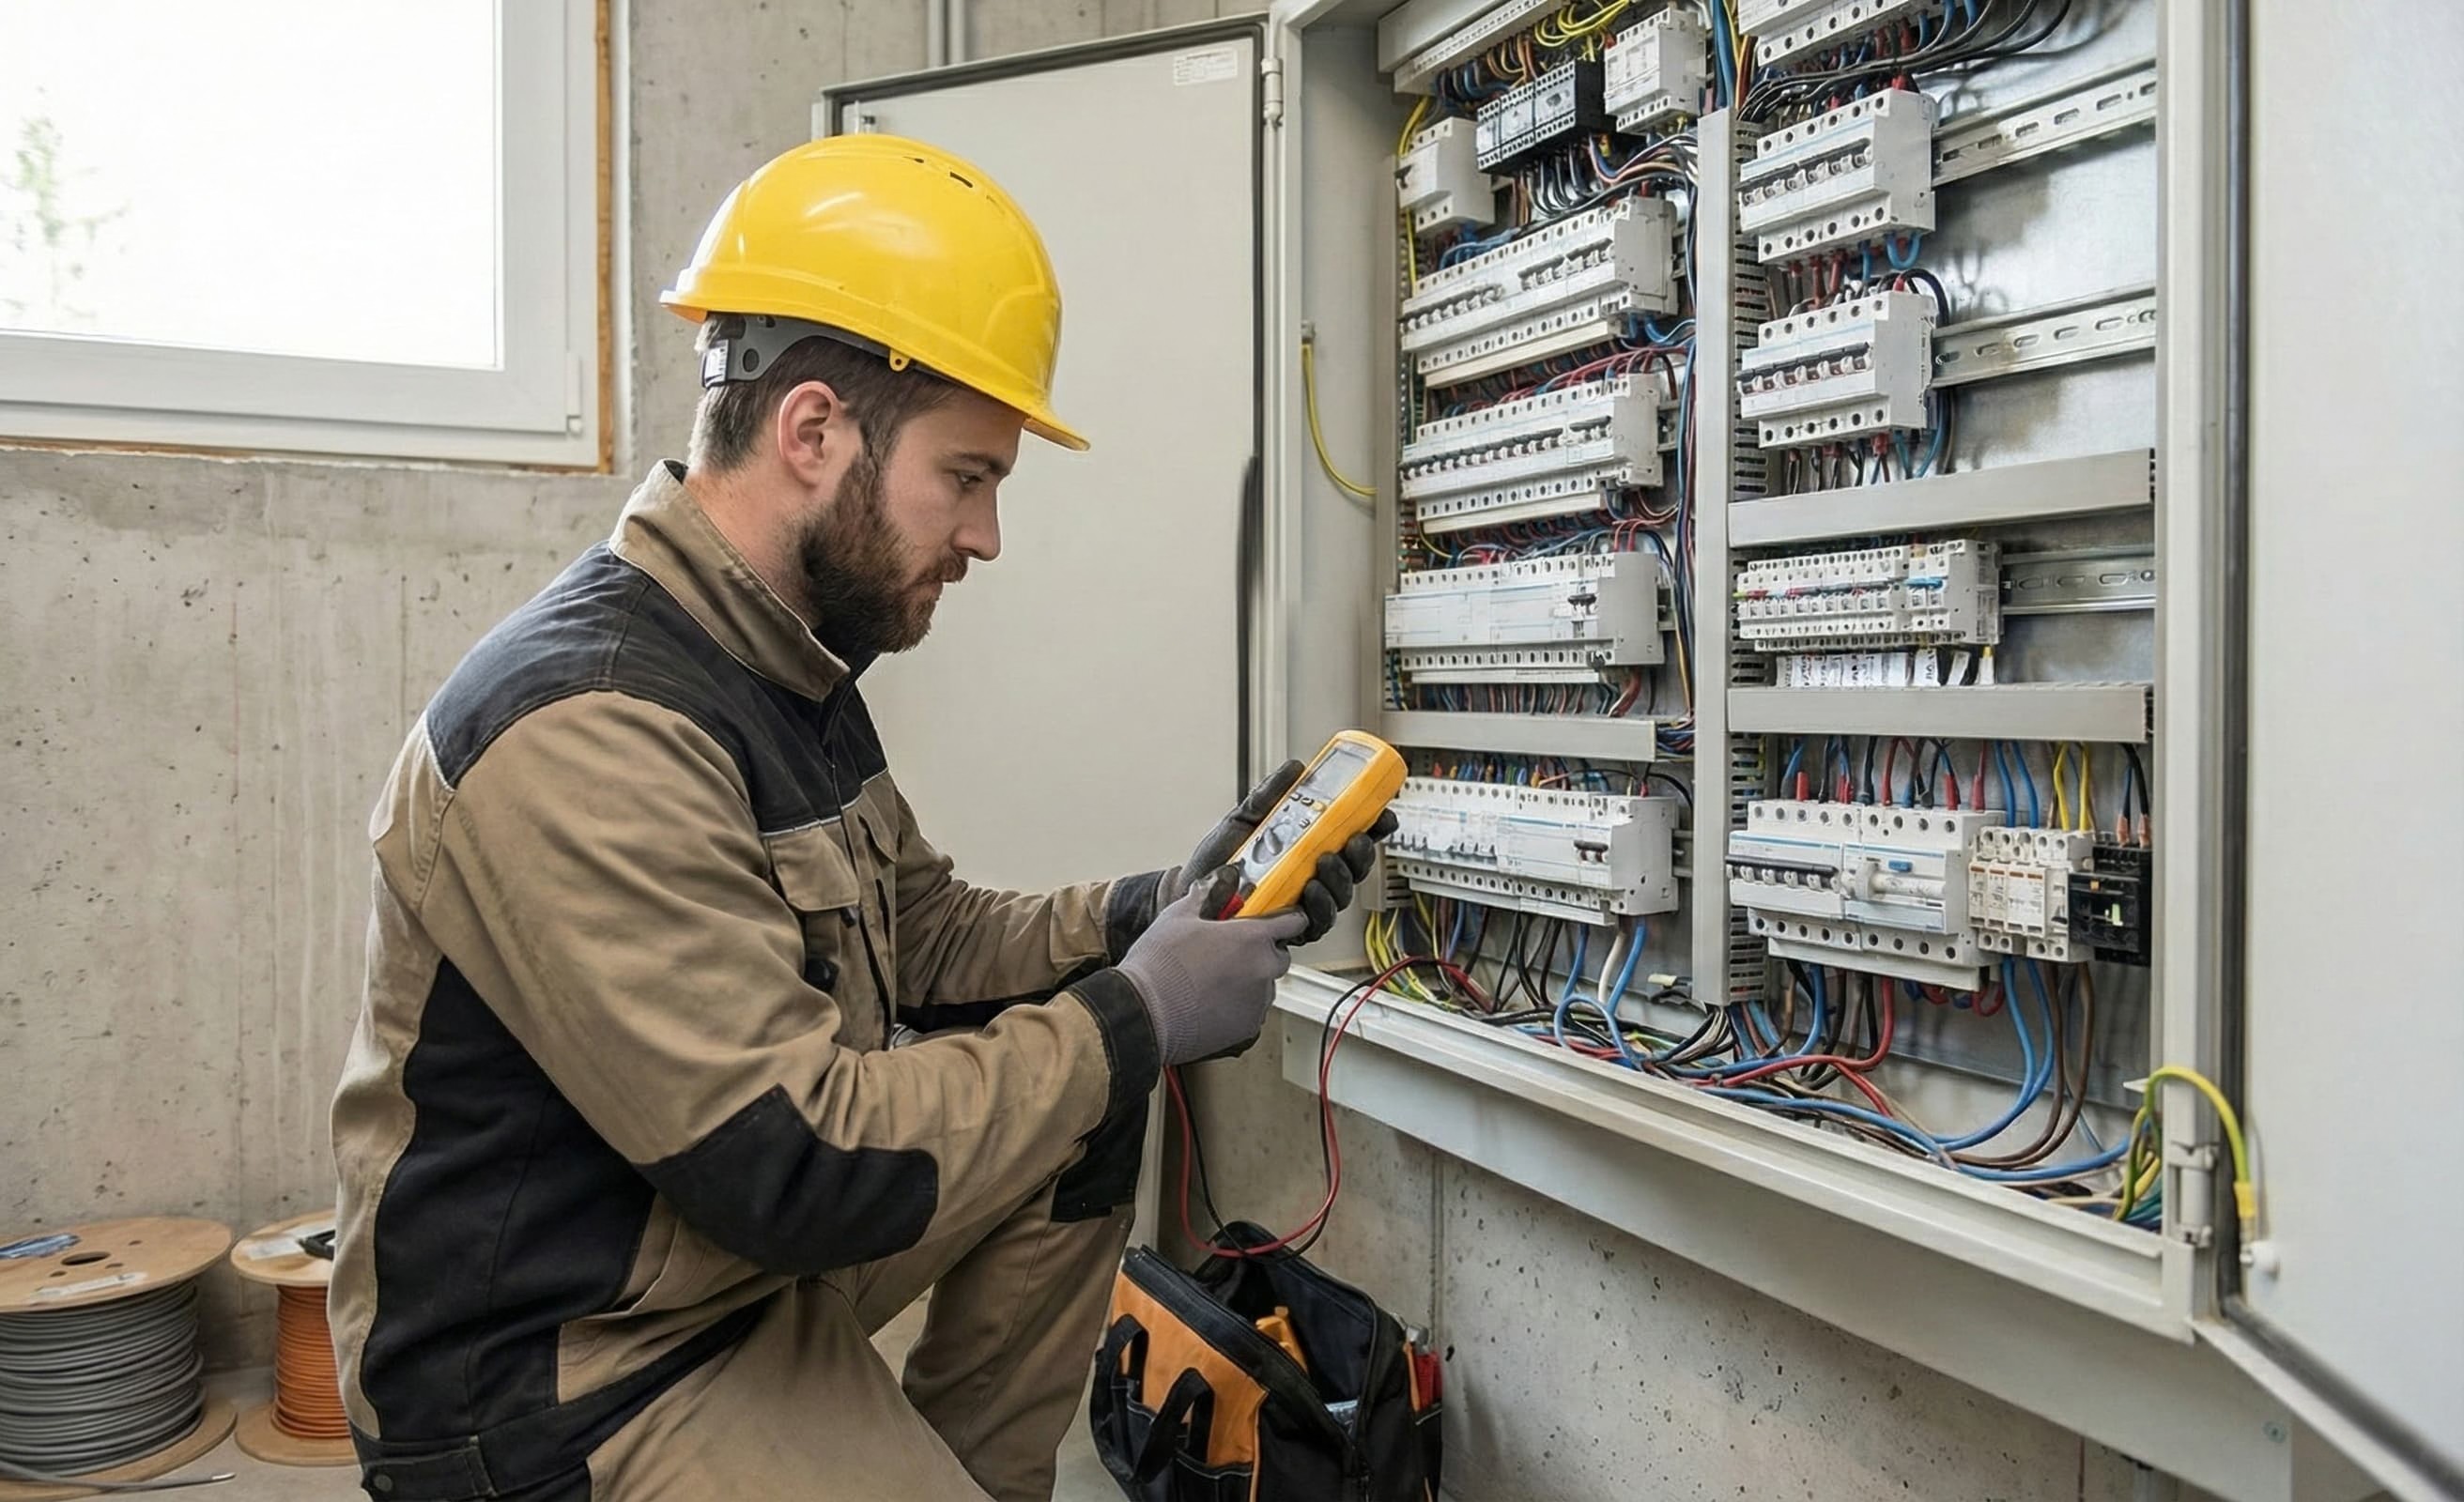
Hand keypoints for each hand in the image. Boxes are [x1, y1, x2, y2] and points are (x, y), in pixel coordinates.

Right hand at [1115, 868, 1308, 1065]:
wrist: (1144, 1013)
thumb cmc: (1159, 966)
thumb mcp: (1178, 917)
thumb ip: (1205, 896)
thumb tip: (1215, 882)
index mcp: (1252, 937)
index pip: (1293, 922)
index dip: (1287, 918)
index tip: (1281, 919)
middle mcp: (1263, 969)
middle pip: (1279, 956)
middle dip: (1261, 953)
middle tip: (1231, 952)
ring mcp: (1258, 1001)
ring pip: (1265, 986)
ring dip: (1250, 981)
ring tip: (1214, 981)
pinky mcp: (1247, 1028)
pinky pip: (1252, 1012)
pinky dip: (1239, 1007)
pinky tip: (1211, 1002)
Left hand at [1160, 762, 1400, 944]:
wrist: (1188, 893)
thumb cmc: (1219, 861)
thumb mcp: (1245, 819)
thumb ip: (1270, 796)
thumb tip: (1295, 767)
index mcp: (1308, 849)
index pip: (1350, 838)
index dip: (1373, 828)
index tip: (1383, 815)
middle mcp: (1312, 877)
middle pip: (1354, 868)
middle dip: (1362, 853)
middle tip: (1354, 839)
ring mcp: (1303, 905)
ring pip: (1341, 895)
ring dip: (1341, 878)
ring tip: (1327, 861)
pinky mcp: (1290, 929)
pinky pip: (1317, 922)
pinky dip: (1320, 906)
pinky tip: (1312, 891)